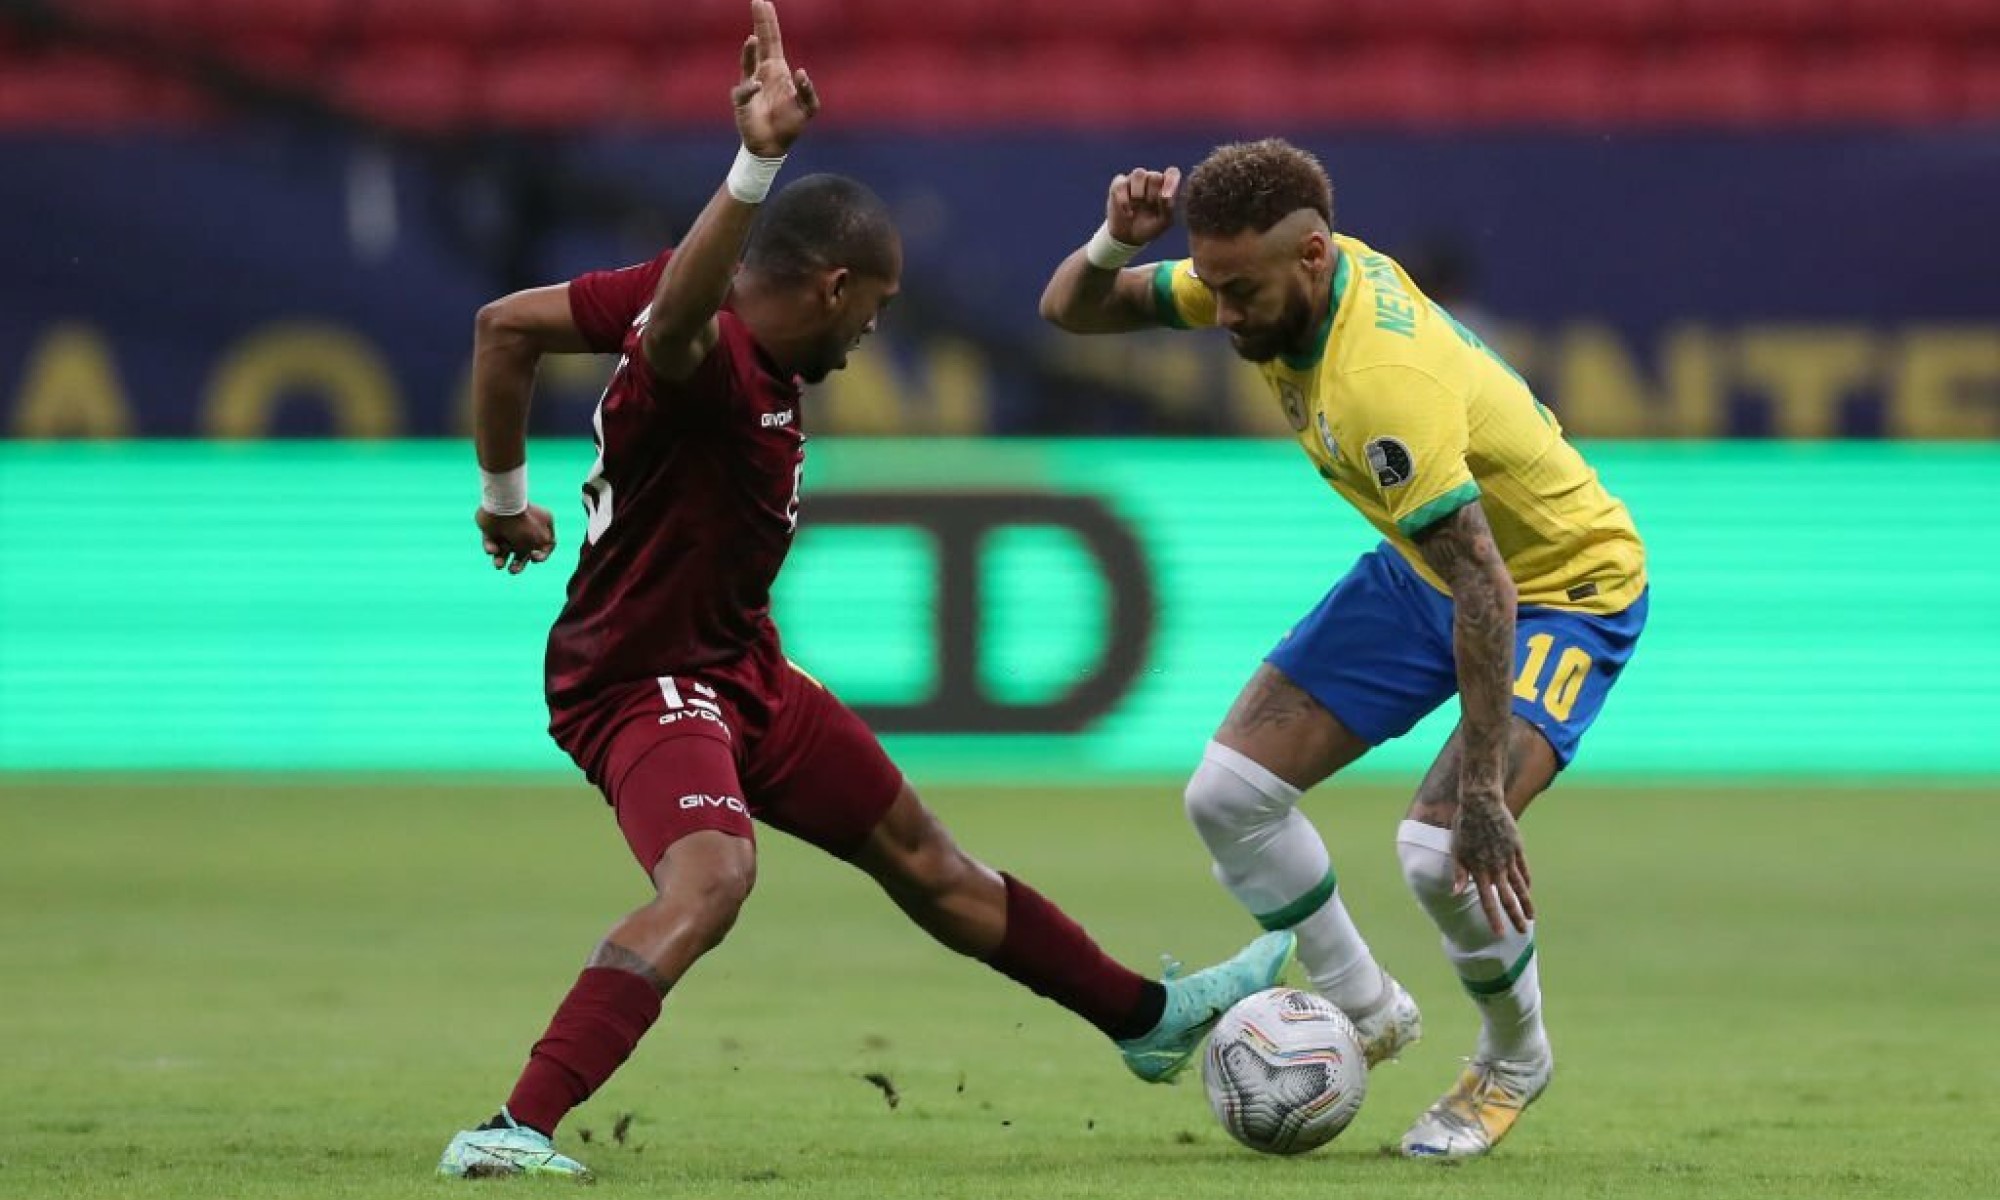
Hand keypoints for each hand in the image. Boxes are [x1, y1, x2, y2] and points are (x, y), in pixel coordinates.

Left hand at [475, 504, 555, 574]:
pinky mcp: (490, 528)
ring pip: (504, 549)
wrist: (502, 506)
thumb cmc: (524, 524)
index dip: (541, 555)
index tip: (534, 557)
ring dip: (501, 560)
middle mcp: (524, 528)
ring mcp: (506, 528)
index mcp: (540, 526)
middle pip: (522, 551)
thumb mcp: (540, 540)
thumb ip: (542, 551)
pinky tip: (492, 548)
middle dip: (518, 564)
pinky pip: (490, 542)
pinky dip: (490, 547)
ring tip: (498, 565)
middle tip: (512, 570)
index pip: (545, 545)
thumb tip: (535, 557)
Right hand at [733, 1, 818, 156]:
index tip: (763, 2)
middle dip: (759, 23)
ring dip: (750, 52)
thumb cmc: (789, 125)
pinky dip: (751, 88)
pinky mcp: (742, 102)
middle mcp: (762, 72)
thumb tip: (801, 71)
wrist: (773, 146)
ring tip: (753, 39)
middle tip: (757, 1)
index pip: (773, 40)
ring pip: (748, 63)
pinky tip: (758, 85)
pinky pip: (745, 91)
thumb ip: (808, 91)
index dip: (768, 22)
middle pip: (760, 43)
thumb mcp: (808, 108)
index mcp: (777, 70)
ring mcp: (750, 85)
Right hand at [1106, 166, 1181, 245]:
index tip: (1166, 197)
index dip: (1171, 181)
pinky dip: (1124, 201)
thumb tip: (1165, 195)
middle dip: (1153, 193)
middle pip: (1155, 175)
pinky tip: (1128, 213)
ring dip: (1138, 192)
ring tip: (1136, 206)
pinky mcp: (1118, 185)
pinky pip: (1121, 184)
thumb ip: (1168, 207)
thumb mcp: (1163, 222)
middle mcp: (1150, 180)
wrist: (1129, 237)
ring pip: (1139, 173)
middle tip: (1149, 206)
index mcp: (1165, 186)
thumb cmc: (1150, 226)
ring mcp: (1134, 181)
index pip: (1172, 173)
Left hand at [1450, 787, 1534, 935]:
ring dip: (1526, 903)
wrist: (1481, 802)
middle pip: (1508, 898)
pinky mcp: (1517, 847)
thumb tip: (1455, 894)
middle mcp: (1497, 867)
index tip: (1499, 933)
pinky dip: (1526, 881)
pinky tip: (1528, 890)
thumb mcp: (1456, 850)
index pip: (1488, 901)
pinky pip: (1523, 869)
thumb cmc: (1464, 826)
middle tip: (1522, 932)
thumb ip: (1459, 874)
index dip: (1494, 918)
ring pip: (1520, 886)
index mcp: (1480, 870)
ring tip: (1531, 917)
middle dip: (1515, 917)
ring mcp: (1509, 857)